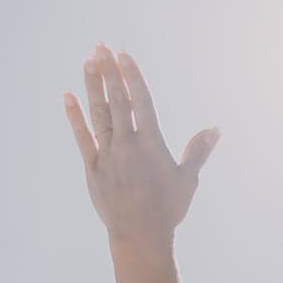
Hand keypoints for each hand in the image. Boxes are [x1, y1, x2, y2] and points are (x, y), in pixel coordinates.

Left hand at [63, 45, 218, 242]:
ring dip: (93, 86)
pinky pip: (82, 136)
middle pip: (117, 101)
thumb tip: (215, 129)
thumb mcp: (188, 179)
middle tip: (101, 47)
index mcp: (151, 144)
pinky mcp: (93, 167)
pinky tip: (68, 96)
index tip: (123, 55)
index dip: (132, 77)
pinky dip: (74, 116)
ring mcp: (108, 154)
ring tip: (88, 62)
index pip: (141, 102)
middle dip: (109, 72)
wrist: (140, 235)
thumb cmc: (168, 209)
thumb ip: (198, 151)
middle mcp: (128, 144)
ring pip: (99, 113)